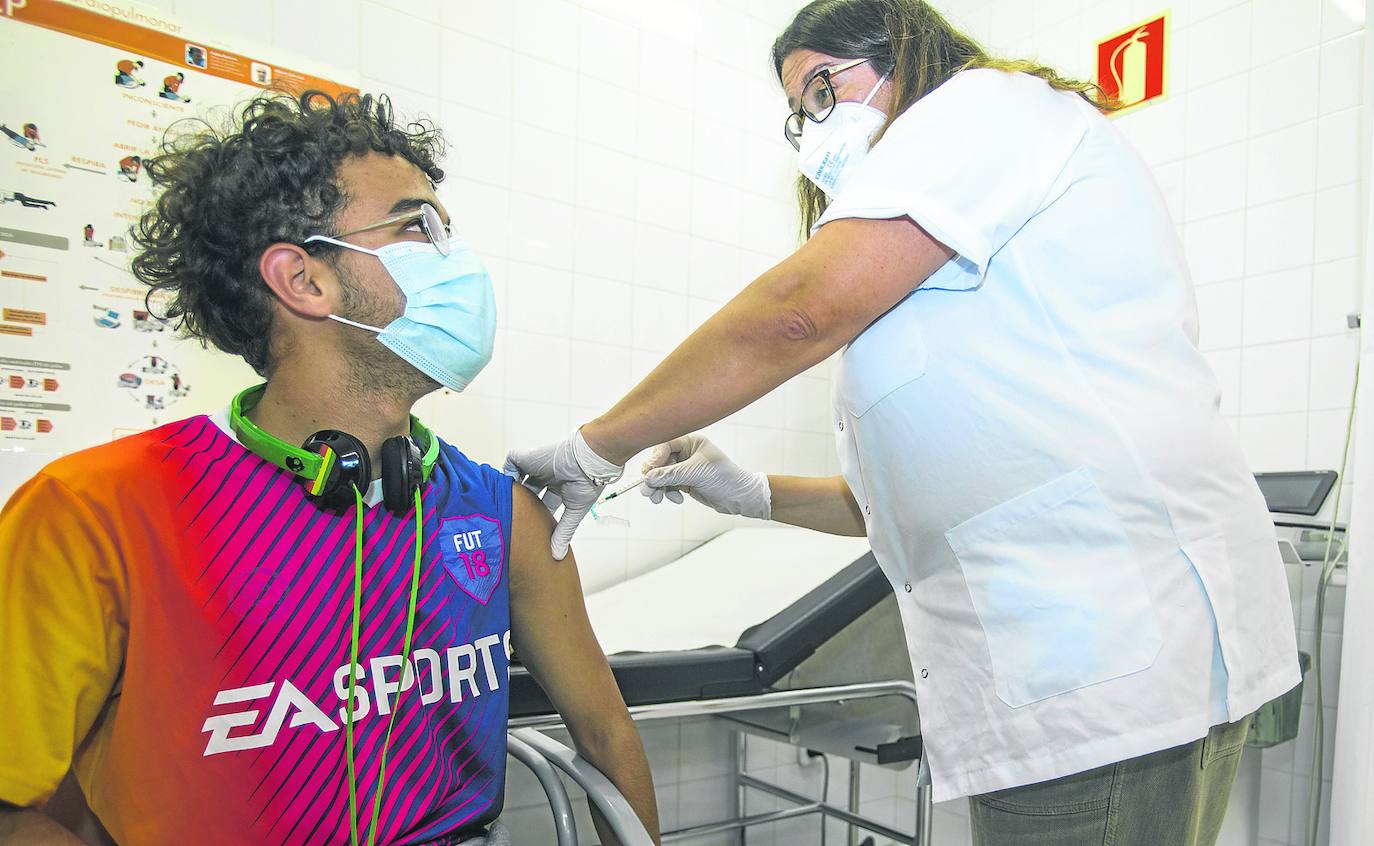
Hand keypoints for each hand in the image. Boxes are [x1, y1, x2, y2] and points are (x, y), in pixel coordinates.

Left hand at [504, 429, 623, 559]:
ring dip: (512, 490)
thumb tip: (557, 556)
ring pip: (518, 479)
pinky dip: (506, 473)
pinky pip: (511, 463)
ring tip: (505, 505)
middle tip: (513, 519)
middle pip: (530, 492)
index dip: (536, 514)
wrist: (588, 460)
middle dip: (522, 505)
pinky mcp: (528, 458)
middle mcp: (548, 476)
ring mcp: (537, 467)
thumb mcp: (573, 513)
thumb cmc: (587, 483)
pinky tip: (505, 487)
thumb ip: (563, 533)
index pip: (544, 502)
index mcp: (560, 486)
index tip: (529, 527)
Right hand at [640, 434, 770, 519]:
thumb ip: (670, 474)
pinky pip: (668, 486)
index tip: (648, 473)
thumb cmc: (724, 478)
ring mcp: (685, 467)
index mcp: (691, 441)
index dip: (655, 459)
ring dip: (658, 488)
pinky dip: (668, 493)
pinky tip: (677, 499)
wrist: (739, 497)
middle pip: (660, 462)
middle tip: (647, 491)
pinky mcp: (685, 481)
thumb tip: (648, 478)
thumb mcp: (696, 473)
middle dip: (654, 477)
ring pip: (662, 476)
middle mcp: (686, 452)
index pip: (664, 446)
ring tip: (658, 499)